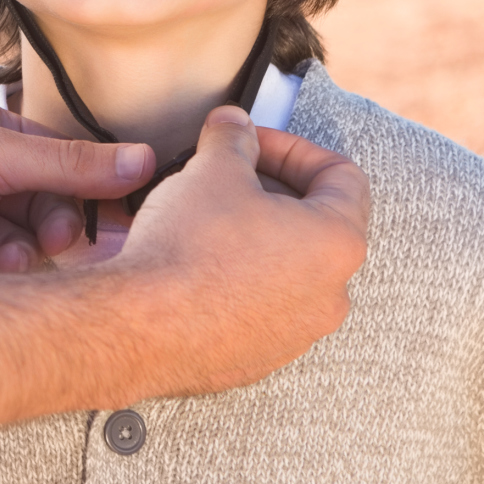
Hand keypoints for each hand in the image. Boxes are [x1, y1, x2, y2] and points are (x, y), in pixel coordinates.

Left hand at [0, 96, 153, 270]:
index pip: (67, 163)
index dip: (96, 187)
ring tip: (2, 250)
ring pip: (27, 248)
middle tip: (58, 236)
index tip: (126, 212)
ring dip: (24, 251)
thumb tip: (139, 160)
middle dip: (58, 224)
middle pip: (52, 210)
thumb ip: (66, 164)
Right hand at [86, 106, 370, 401]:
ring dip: (255, 239)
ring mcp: (297, 333)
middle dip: (272, 192)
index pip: (341, 176)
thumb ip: (233, 138)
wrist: (142, 328)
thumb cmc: (188, 251)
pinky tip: (194, 268)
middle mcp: (330, 294)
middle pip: (315, 224)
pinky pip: (259, 309)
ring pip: (287, 270)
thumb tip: (234, 125)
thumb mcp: (212, 170)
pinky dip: (236, 283)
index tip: (253, 144)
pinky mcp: (259, 358)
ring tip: (208, 223)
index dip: (293, 148)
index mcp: (337, 243)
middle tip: (228, 178)